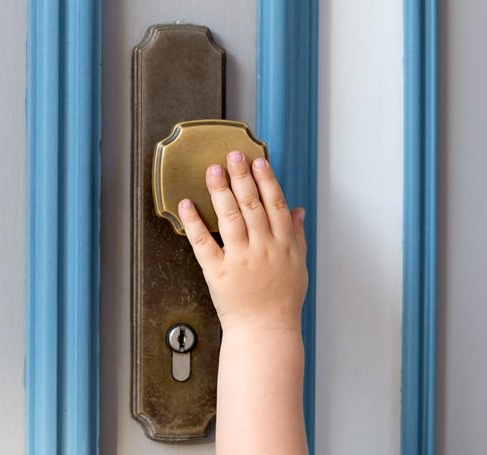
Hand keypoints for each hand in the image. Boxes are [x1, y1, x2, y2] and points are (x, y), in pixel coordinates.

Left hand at [178, 150, 307, 332]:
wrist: (266, 331)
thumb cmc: (282, 301)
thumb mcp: (298, 265)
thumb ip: (297, 235)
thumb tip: (297, 211)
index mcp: (283, 244)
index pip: (275, 205)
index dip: (266, 181)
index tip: (258, 162)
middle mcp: (262, 248)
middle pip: (252, 205)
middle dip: (242, 177)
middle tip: (233, 155)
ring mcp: (240, 260)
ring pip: (230, 218)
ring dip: (221, 191)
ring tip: (213, 170)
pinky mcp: (218, 273)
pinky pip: (204, 243)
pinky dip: (195, 223)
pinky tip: (188, 204)